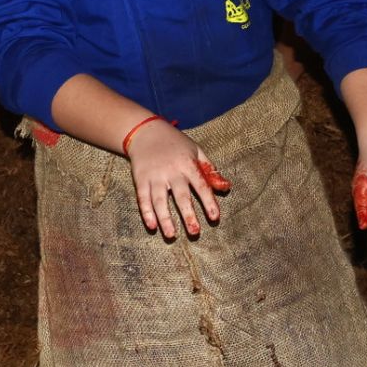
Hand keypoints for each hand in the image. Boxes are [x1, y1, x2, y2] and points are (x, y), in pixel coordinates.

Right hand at [125, 119, 230, 239]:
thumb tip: (226, 187)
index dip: (208, 202)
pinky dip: (146, 212)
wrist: (145, 131)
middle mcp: (171, 171)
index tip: (215, 218)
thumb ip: (210, 170)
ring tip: (171, 235)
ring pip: (160, 200)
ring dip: (165, 219)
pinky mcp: (140, 179)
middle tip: (195, 232)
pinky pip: (143, 198)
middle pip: (181, 196)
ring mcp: (155, 176)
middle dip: (188, 215)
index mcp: (187, 164)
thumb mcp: (196, 150)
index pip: (201, 185)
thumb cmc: (175, 143)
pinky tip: (152, 226)